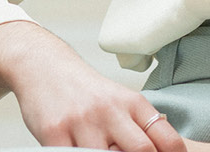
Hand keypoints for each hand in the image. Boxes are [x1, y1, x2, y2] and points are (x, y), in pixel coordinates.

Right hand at [0, 21, 185, 151]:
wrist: (43, 66)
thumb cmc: (84, 90)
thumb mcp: (120, 99)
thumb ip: (139, 124)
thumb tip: (163, 150)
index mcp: (132, 104)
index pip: (166, 139)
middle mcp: (110, 111)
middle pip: (141, 151)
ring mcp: (82, 122)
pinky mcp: (55, 133)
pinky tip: (78, 151)